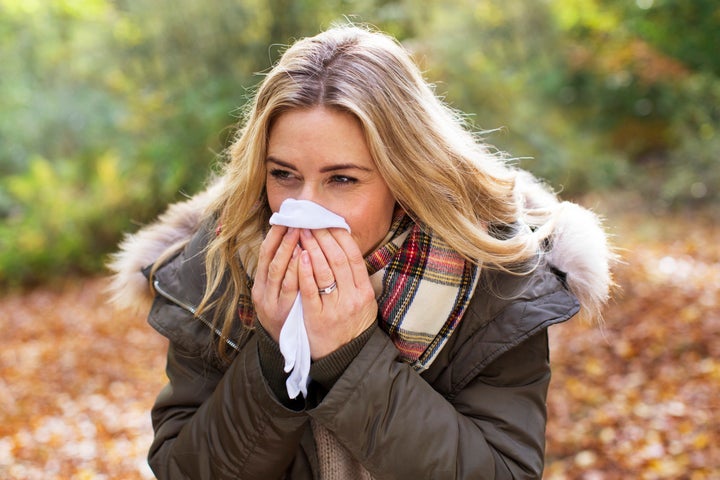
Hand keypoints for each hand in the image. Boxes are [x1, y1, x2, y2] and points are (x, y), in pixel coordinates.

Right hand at [251, 225, 300, 341]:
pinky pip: (292, 289)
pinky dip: (298, 272)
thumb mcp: (277, 292)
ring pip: (280, 273)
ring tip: (301, 234)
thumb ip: (282, 270)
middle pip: (271, 260)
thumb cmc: (285, 313)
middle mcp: (263, 293)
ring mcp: (273, 304)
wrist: (287, 347)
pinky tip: (305, 259)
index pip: (264, 253)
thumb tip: (291, 239)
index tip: (285, 218)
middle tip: (297, 221)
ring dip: (290, 251)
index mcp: (260, 284)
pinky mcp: (285, 313)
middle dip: (284, 239)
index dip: (274, 235)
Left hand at [297, 228, 376, 358]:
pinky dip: (304, 270)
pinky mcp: (318, 317)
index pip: (352, 255)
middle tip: (310, 221)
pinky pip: (311, 290)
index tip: (327, 221)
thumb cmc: (351, 324)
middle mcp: (353, 297)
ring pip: (325, 270)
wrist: (346, 358)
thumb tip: (343, 245)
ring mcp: (336, 307)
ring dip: (312, 248)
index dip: (339, 235)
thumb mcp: (363, 300)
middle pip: (338, 258)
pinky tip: (298, 256)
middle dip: (323, 236)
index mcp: (364, 290)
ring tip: (301, 233)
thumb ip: (356, 276)